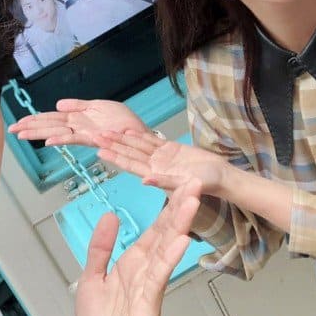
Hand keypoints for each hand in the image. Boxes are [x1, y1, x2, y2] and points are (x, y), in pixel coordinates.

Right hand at [8, 98, 146, 146]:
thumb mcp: (98, 106)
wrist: (139, 132)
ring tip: (22, 134)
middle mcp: (77, 126)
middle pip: (49, 125)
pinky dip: (61, 139)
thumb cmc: (123, 121)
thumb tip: (57, 104)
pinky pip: (74, 138)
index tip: (19, 122)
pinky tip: (48, 141)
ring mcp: (83, 133)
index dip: (34, 119)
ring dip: (39, 133)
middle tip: (11, 130)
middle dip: (30, 127)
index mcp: (77, 118)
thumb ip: (78, 105)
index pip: (51, 118)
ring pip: (56, 132)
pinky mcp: (93, 138)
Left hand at [75, 179, 199, 315]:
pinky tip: (180, 240)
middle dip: (178, 209)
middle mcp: (145, 272)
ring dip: (178, 225)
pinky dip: (168, 258)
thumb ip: (100, 248)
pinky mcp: (149, 305)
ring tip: (191, 201)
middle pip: (164, 235)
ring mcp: (149, 287)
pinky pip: (159, 277)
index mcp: (132, 264)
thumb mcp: (91, 279)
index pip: (153, 231)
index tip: (179, 185)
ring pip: (165, 250)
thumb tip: (110, 216)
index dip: (165, 208)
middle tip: (195, 183)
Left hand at [96, 130, 227, 195]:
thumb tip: (145, 181)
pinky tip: (127, 130)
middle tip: (95, 135)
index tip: (100, 151)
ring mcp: (161, 157)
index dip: (115, 158)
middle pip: (129, 153)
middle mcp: (155, 166)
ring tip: (107, 130)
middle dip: (113, 144)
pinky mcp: (170, 149)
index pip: (130, 165)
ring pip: (138, 146)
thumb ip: (166, 182)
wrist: (221, 176)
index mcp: (155, 175)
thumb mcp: (186, 185)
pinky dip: (139, 135)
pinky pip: (152, 140)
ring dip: (122, 138)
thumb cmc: (205, 184)